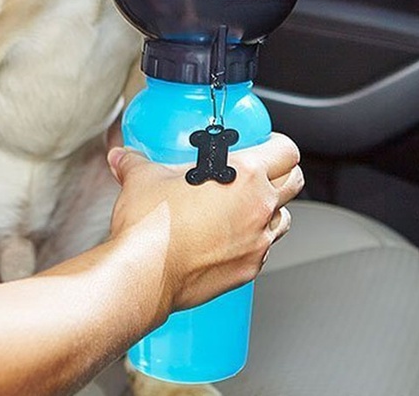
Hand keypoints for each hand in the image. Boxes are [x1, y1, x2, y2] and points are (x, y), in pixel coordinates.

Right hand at [106, 132, 302, 312]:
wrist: (145, 273)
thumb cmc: (151, 227)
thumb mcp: (142, 179)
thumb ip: (135, 162)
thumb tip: (123, 157)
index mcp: (243, 175)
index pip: (286, 151)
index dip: (279, 144)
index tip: (269, 144)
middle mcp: (259, 207)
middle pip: (295, 182)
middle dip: (283, 174)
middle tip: (263, 173)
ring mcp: (258, 241)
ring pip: (284, 219)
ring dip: (271, 210)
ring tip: (245, 208)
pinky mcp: (249, 269)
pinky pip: (264, 250)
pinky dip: (254, 242)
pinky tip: (230, 239)